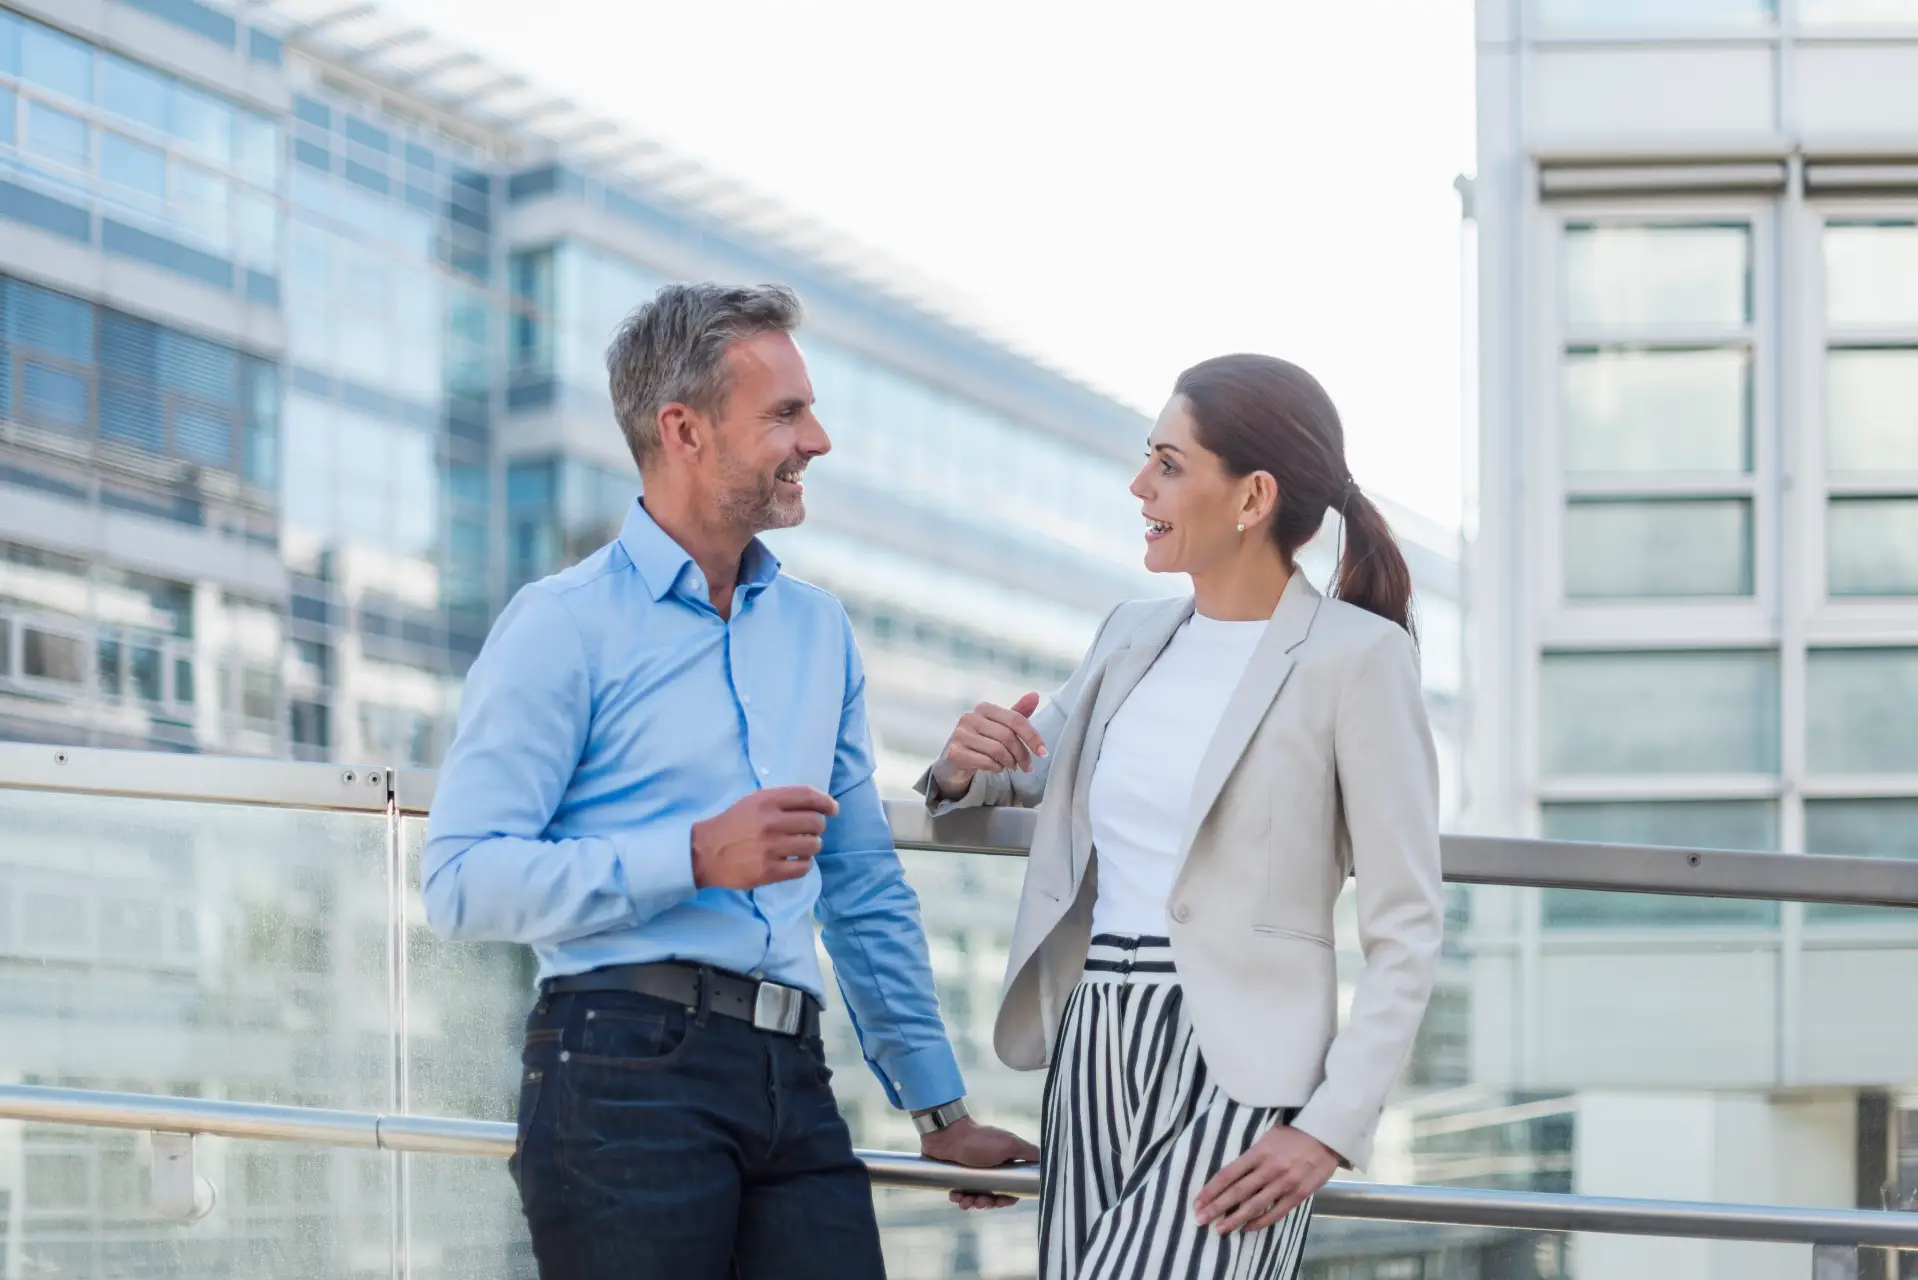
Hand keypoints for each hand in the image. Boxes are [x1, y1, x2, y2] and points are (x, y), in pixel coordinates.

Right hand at [690, 786, 838, 890]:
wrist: (705, 852)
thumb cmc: (733, 824)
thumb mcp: (753, 802)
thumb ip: (782, 800)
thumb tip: (820, 805)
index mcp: (766, 800)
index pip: (808, 797)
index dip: (826, 802)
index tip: (832, 809)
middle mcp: (770, 822)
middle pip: (815, 822)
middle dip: (817, 827)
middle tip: (810, 831)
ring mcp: (770, 848)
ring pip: (813, 845)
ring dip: (812, 846)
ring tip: (801, 847)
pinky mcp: (769, 871)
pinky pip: (803, 867)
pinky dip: (804, 863)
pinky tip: (796, 860)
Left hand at [920, 1116, 1038, 1211]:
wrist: (947, 1134)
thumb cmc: (979, 1139)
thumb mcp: (1009, 1144)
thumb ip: (1028, 1152)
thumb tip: (1046, 1161)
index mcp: (1005, 1163)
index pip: (1011, 1188)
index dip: (1007, 1198)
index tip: (1001, 1200)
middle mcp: (990, 1169)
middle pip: (993, 1196)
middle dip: (987, 1203)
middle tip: (979, 1202)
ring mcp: (973, 1173)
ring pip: (976, 1197)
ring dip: (971, 1203)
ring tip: (964, 1200)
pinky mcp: (957, 1176)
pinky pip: (960, 1194)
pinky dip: (958, 1198)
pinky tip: (955, 1196)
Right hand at [930, 692, 1045, 798]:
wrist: (956, 759)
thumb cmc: (982, 740)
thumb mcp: (1001, 726)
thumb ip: (1018, 713)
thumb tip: (1035, 695)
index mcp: (984, 708)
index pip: (1015, 719)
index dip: (1032, 736)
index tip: (1043, 753)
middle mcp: (970, 717)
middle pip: (1007, 736)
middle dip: (1022, 754)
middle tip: (1027, 767)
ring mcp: (960, 734)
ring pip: (997, 750)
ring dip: (1010, 763)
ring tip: (1011, 767)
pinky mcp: (955, 752)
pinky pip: (985, 762)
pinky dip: (996, 768)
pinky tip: (997, 768)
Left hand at [1193, 1126, 1339, 1234]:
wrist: (1327, 1136)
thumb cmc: (1294, 1134)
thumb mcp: (1268, 1136)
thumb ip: (1252, 1155)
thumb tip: (1232, 1174)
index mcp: (1259, 1152)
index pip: (1229, 1174)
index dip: (1211, 1189)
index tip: (1198, 1201)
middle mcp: (1269, 1169)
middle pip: (1237, 1192)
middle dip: (1217, 1207)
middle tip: (1200, 1219)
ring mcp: (1285, 1183)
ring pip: (1254, 1205)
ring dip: (1235, 1219)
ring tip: (1220, 1229)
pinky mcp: (1299, 1194)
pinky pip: (1276, 1212)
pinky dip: (1260, 1222)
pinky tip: (1247, 1228)